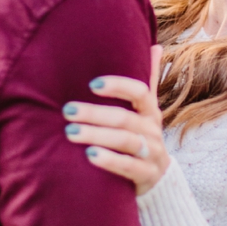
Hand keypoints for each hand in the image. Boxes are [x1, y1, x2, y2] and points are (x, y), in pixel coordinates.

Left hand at [62, 47, 169, 195]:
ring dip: (97, 135)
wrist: (159, 179)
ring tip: (70, 132)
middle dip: (94, 114)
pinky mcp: (147, 175)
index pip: (140, 92)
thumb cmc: (143, 138)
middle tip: (67, 111)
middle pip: (124, 118)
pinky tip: (89, 155)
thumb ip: (148, 81)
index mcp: (150, 111)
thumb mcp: (147, 111)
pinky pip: (129, 166)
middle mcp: (153, 130)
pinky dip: (110, 160)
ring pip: (125, 141)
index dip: (118, 86)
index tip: (92, 84)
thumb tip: (156, 46)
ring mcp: (152, 153)